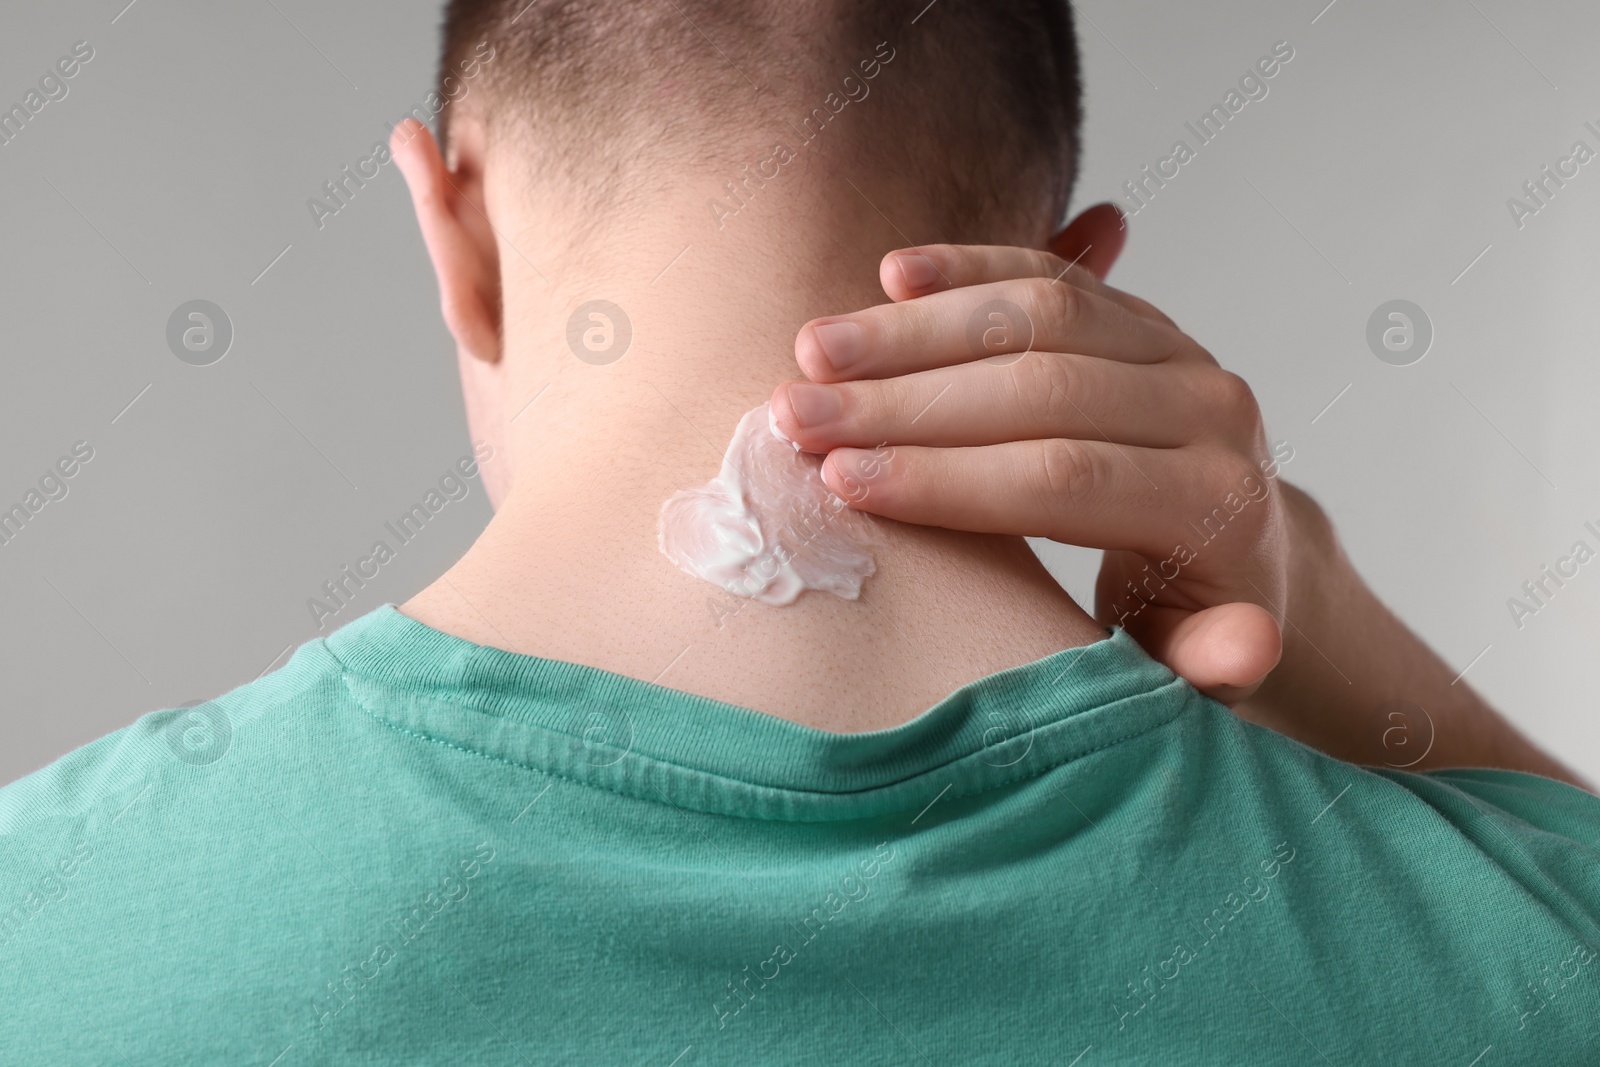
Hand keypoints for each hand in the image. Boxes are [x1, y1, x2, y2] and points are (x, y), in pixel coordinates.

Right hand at [769, 226, 1285, 702]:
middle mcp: (1209, 412)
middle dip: (905, 401)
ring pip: (1041, 314)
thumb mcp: (1196, 668)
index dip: (945, 479)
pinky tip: (892, 274)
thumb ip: (1210, 664)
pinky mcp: (1142, 315)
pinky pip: (1050, 274)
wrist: (1238, 551)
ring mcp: (1179, 350)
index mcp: (1215, 506)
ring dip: (915, 329)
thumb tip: (1244, 649)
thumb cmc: (1183, 627)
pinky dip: (969, 268)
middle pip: (1043, 386)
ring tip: (812, 351)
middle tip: (798, 414)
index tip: (840, 484)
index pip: (1065, 479)